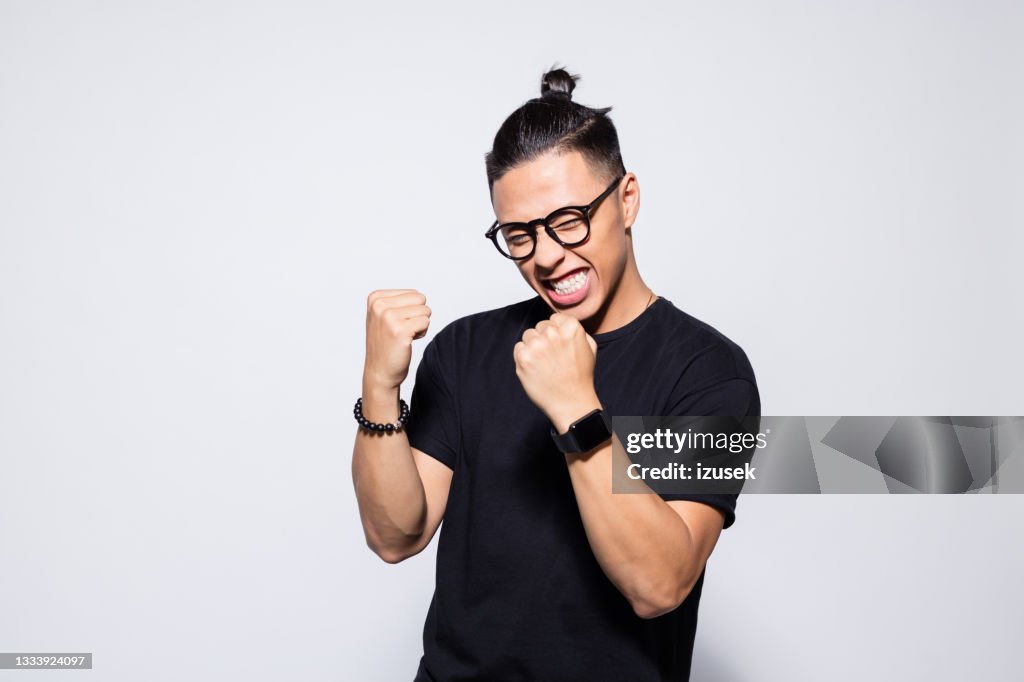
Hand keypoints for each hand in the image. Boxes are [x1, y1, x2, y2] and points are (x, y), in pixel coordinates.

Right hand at [363, 289, 430, 391]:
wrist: (379, 371)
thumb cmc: (386, 343)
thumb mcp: (383, 315)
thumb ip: (398, 301)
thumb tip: (421, 296)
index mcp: (375, 298)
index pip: (413, 293)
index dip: (411, 310)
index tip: (396, 323)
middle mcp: (379, 305)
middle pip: (421, 299)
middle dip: (418, 315)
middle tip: (403, 330)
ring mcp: (388, 317)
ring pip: (425, 311)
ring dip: (419, 325)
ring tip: (404, 336)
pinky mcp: (400, 330)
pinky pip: (426, 322)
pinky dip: (421, 333)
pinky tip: (407, 342)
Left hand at [513, 312, 600, 432]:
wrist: (571, 402)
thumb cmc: (581, 376)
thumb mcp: (590, 347)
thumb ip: (577, 330)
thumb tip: (561, 321)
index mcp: (571, 327)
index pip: (554, 319)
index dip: (557, 332)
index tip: (560, 346)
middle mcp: (553, 333)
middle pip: (540, 326)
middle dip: (544, 339)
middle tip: (553, 358)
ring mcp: (536, 345)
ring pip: (528, 335)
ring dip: (533, 347)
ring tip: (544, 364)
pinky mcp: (523, 357)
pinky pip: (518, 348)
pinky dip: (524, 357)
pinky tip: (536, 368)